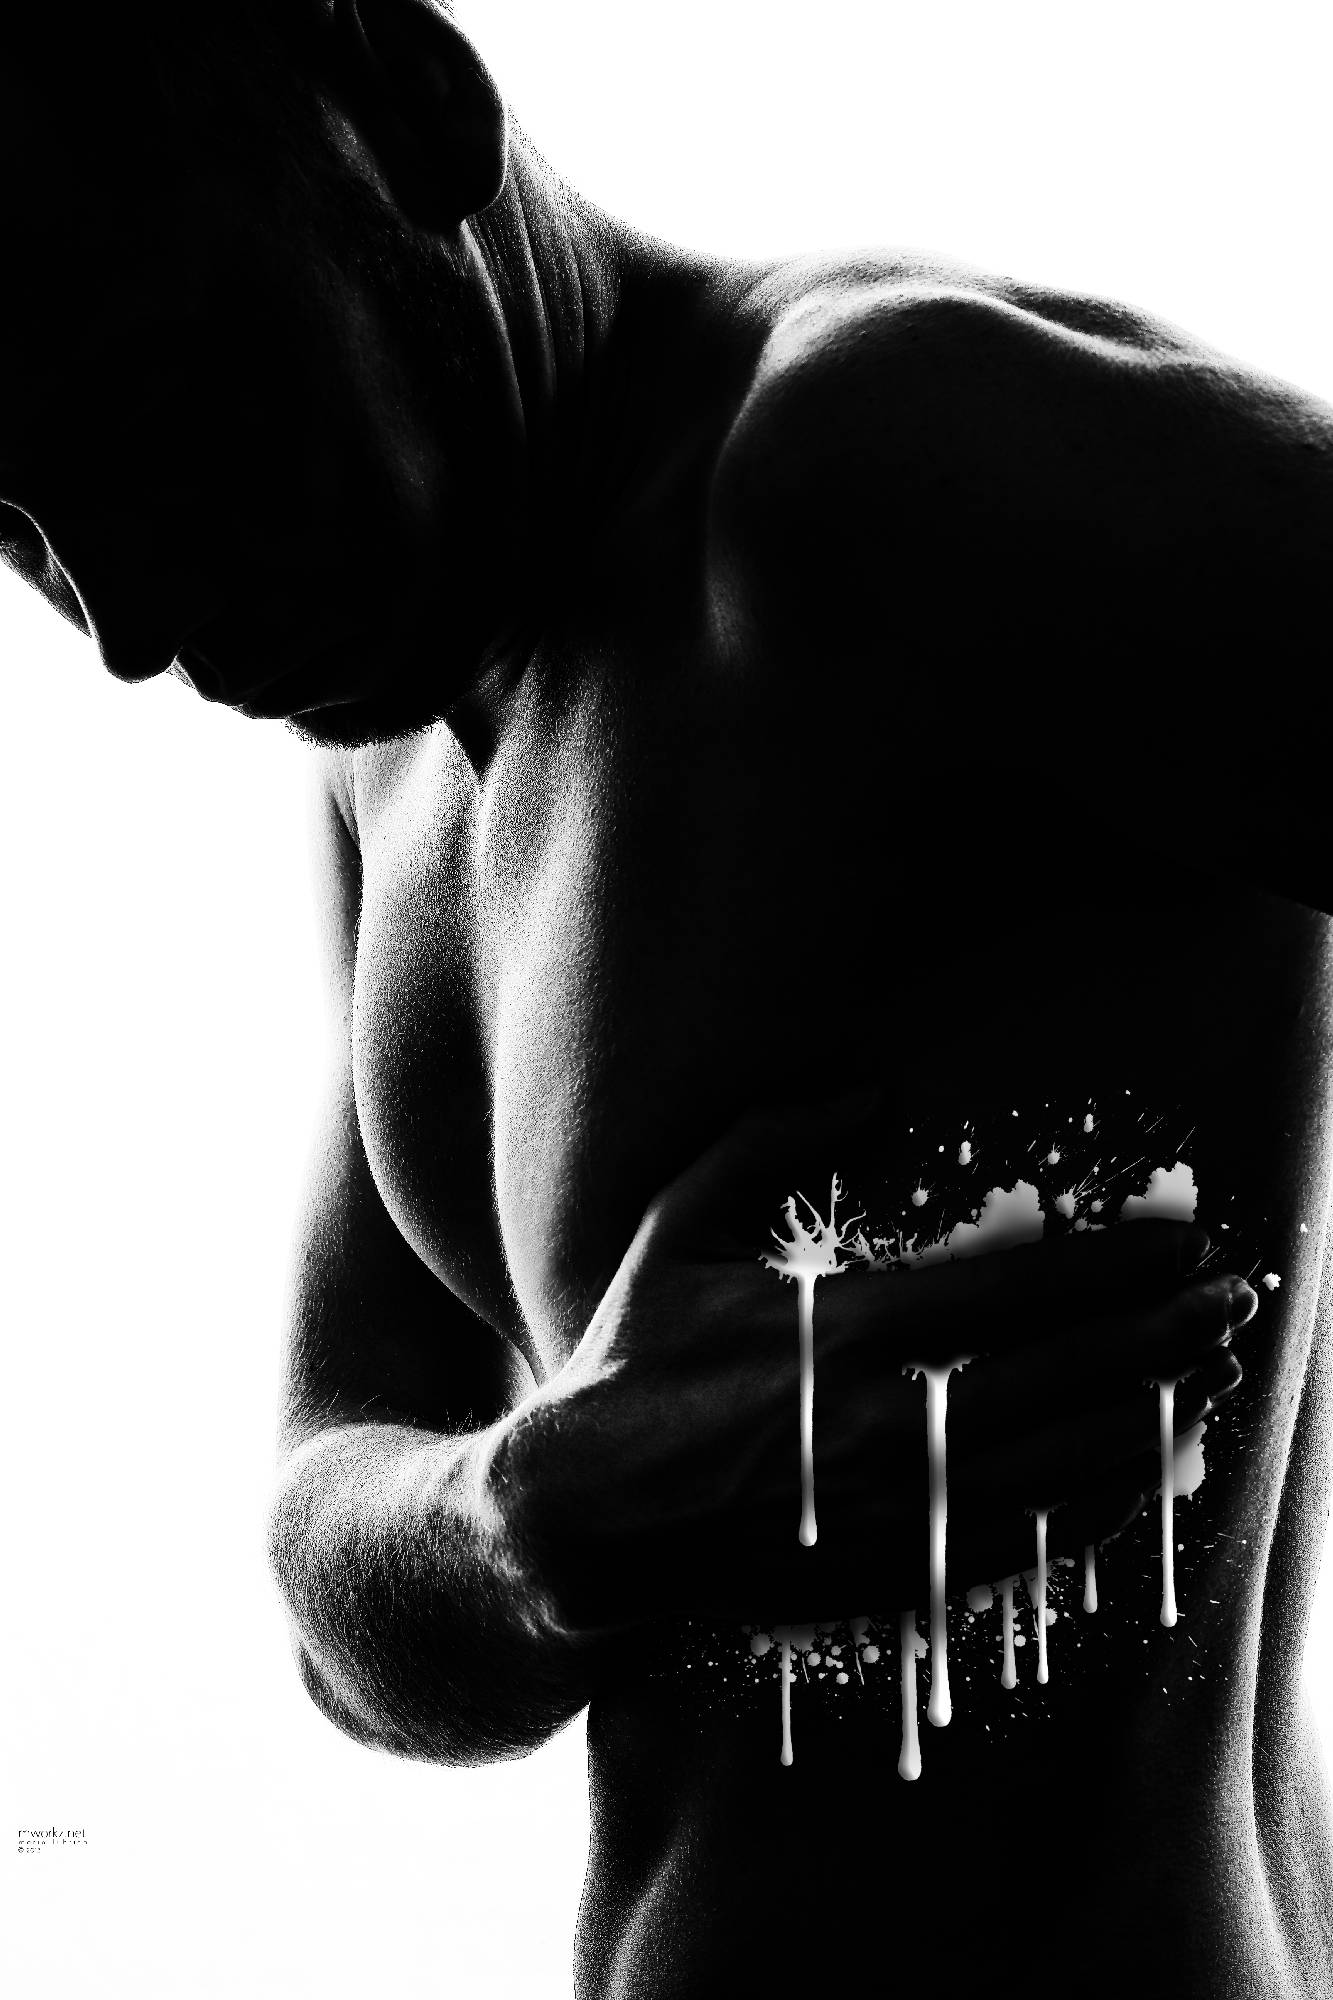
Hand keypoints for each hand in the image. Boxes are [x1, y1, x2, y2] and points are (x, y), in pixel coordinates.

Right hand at [499, 1099, 1255, 1634]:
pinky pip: (1026, 1548)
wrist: (585, 1524)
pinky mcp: (893, 1580)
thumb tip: (867, 1091)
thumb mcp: (676, 1232)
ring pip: (1063, 1469)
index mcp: (837, 1335)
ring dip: (1151, 1418)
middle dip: (1165, 1336)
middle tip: (1232, 1302)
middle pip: (1066, 1379)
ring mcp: (895, 1518)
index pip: (1016, 1294)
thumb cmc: (631, 1363)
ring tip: (1207, 1380)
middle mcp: (882, 1430)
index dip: (1113, 1266)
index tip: (1179, 1245)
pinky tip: (1138, 1475)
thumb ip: (766, 1145)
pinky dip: (1096, 1508)